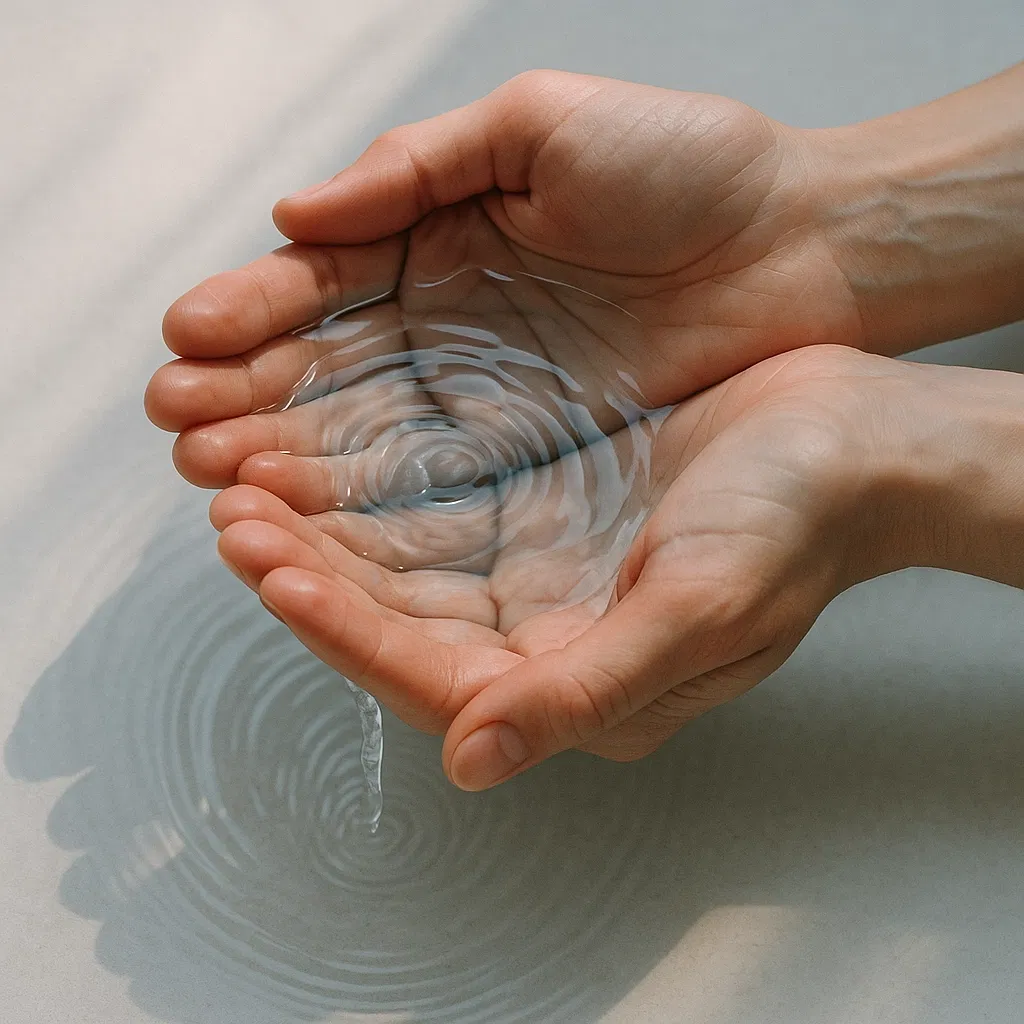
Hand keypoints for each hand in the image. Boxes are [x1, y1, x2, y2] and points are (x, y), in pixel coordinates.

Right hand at [146, 70, 869, 490]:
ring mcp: (482, 387)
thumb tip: (295, 211)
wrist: (795, 242)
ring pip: (362, 424)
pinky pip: (430, 473)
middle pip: (324, 361)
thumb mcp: (538, 126)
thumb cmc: (684, 163)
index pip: (322, 278)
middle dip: (247, 391)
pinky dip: (364, 491)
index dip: (253, 308)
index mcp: (437, 230)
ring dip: (285, 448)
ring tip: (215, 469)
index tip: (189, 339)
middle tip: (180, 419)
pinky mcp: (525, 445)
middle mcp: (447, 316)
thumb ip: (415, 165)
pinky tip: (303, 502)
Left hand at [207, 344, 1023, 788]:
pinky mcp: (544, 514)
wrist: (851, 443)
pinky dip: (377, 489)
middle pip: (401, 622)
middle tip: (233, 514)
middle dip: (311, 575)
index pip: (432, 674)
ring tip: (250, 484)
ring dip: (328, 530)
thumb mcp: (703, 605)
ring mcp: (543, 574)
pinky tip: (327, 456)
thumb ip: (590, 687)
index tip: (269, 572)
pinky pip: (439, 510)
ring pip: (406, 566)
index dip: (344, 628)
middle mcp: (548, 638)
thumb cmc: (798, 522)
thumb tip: (472, 763)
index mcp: (582, 683)